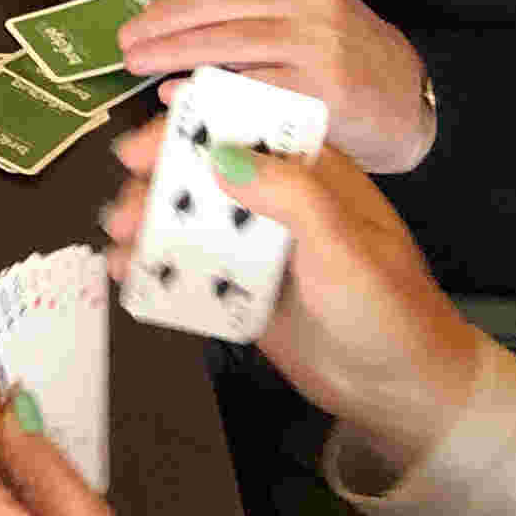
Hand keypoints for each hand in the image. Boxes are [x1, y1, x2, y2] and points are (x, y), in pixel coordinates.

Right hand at [97, 123, 481, 466]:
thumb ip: (289, 196)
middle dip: (153, 183)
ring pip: (186, 217)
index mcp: (309, 173)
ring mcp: (255, 244)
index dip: (188, 125)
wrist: (400, 390)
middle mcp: (276, 200)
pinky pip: (187, 267)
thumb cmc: (387, 307)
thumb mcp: (343, 247)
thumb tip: (219, 155)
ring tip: (116, 245)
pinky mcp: (239, 287)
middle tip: (120, 210)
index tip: (141, 145)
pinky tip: (126, 273)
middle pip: (200, 172)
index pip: (243, 127)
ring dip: (145, 224)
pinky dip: (153, 266)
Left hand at [121, 0, 436, 172]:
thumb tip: (175, 34)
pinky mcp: (323, 86)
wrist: (415, 107)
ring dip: (172, 52)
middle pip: (218, 2)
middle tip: (126, 43)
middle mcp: (312, 2)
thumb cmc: (353, 70)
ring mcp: (320, 42)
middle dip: (162, 21)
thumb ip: (257, 22)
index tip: (142, 18)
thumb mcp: (312, 27)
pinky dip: (208, 87)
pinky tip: (177, 92)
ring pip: (229, 39)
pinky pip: (253, 85)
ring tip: (137, 64)